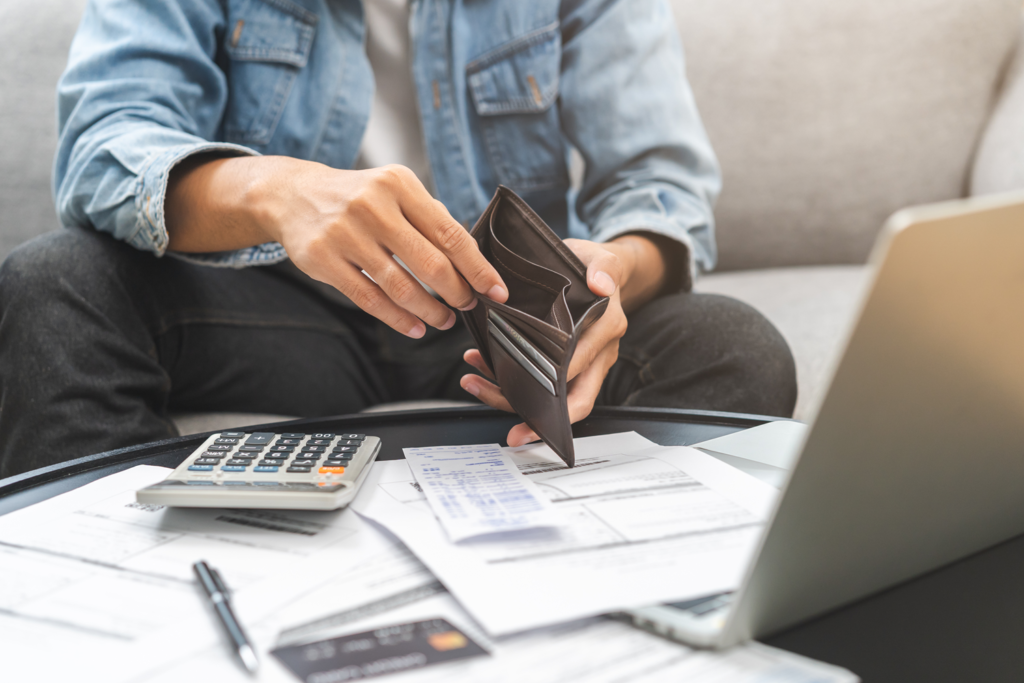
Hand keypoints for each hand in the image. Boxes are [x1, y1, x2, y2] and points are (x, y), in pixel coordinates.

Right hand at [267, 162, 507, 336]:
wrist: (293, 195)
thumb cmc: (358, 197)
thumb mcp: (395, 191)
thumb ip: (430, 218)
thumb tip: (473, 261)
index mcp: (399, 184)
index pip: (450, 233)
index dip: (478, 268)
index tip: (496, 291)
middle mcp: (373, 206)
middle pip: (430, 263)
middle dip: (457, 293)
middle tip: (468, 306)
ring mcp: (345, 233)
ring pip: (400, 286)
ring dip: (429, 310)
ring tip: (443, 320)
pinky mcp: (323, 259)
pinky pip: (369, 298)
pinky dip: (397, 318)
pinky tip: (414, 327)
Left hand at [460, 238, 630, 446]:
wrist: (596, 269)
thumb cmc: (593, 266)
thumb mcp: (601, 259)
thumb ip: (604, 268)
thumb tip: (601, 283)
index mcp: (606, 330)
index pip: (582, 368)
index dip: (557, 389)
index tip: (531, 394)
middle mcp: (599, 353)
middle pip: (574, 400)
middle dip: (540, 420)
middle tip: (514, 434)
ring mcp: (583, 362)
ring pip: (552, 398)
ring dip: (512, 397)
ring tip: (475, 384)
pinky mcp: (565, 363)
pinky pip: (540, 381)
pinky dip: (508, 379)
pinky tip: (480, 368)